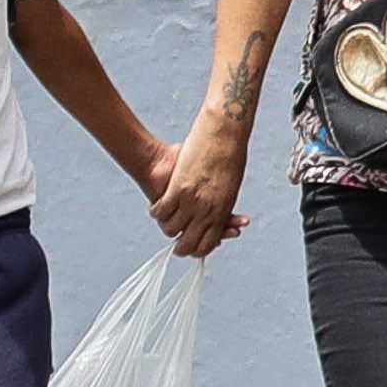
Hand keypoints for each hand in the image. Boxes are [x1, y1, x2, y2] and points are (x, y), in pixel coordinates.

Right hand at [152, 117, 252, 257]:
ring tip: (166, 222)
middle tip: (178, 242)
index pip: (209, 244)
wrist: (222, 135)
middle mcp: (207, 212)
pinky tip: (156, 209)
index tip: (195, 247)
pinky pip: (161, 211)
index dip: (199, 250)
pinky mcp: (176, 190)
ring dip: (167, 228)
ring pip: (172, 230)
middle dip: (182, 247)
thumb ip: (221, 204)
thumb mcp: (229, 187)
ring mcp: (191, 202)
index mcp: (221, 212)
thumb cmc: (228, 157)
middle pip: (189, 244)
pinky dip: (157, 212)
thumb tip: (219, 219)